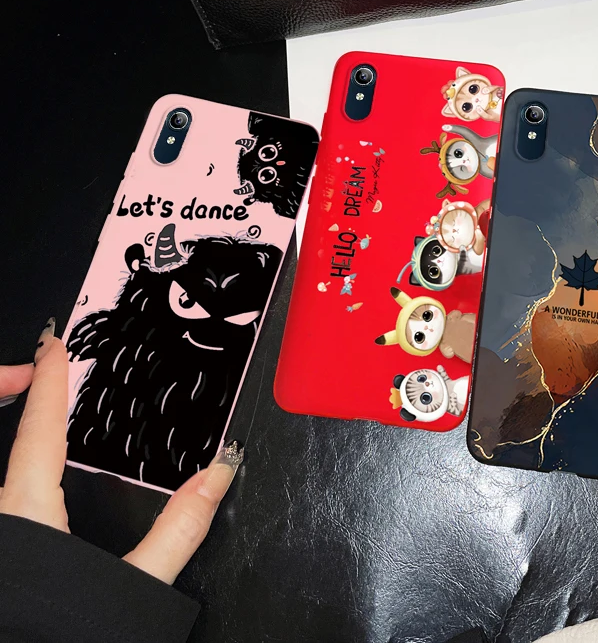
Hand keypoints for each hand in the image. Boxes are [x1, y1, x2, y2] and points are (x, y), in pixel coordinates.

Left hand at [0, 319, 241, 583]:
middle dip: (29, 395)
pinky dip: (25, 468)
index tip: (54, 341)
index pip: (40, 430)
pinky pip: (7, 495)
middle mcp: (2, 519)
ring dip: (27, 433)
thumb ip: (179, 527)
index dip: (51, 380)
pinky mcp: (5, 553)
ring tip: (51, 408)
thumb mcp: (132, 582)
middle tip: (49, 362)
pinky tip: (47, 480)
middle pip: (10, 442)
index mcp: (28, 514)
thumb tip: (219, 473)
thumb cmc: (58, 634)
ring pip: (5, 472)